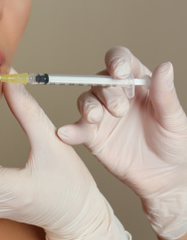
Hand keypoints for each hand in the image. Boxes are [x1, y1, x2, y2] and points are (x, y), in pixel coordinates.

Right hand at [58, 46, 186, 239]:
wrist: (164, 177)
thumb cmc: (174, 144)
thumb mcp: (174, 119)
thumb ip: (165, 95)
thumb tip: (165, 66)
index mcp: (137, 84)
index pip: (120, 62)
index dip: (116, 62)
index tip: (119, 73)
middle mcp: (115, 96)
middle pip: (100, 81)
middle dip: (107, 92)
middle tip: (120, 110)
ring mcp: (102, 117)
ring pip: (85, 101)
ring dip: (88, 106)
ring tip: (96, 118)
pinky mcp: (92, 136)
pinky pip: (77, 130)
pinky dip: (69, 130)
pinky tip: (65, 133)